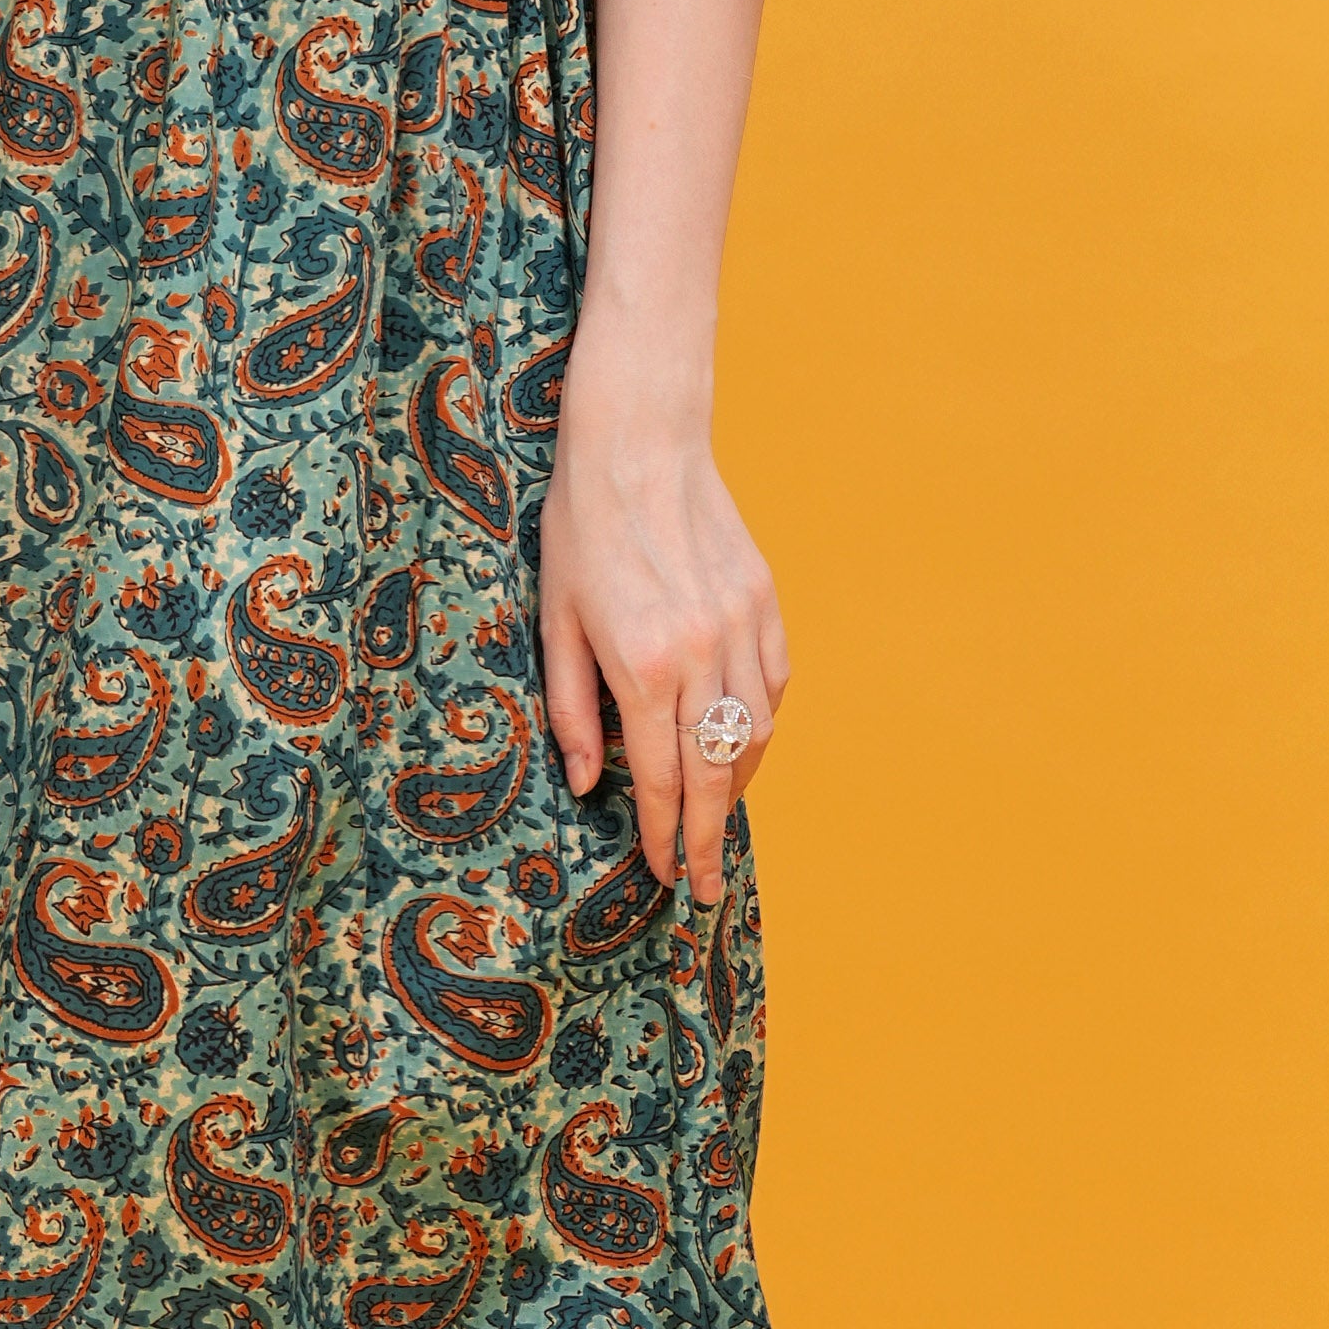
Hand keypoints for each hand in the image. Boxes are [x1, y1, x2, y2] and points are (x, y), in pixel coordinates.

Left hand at [535, 354, 790, 910]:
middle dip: (708, 838)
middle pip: (714, 774)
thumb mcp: (555, 621)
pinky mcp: (766, 603)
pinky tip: (738, 747)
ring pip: (754, 735)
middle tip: (707, 886)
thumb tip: (587, 782)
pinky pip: (773, 687)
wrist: (639, 442)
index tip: (665, 877)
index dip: (661, 837)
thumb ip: (571, 708)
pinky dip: (759, 728)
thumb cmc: (580, 529)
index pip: (659, 779)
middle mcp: (703, 653)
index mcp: (643, 664)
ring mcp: (743, 627)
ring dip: (735, 787)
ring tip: (714, 818)